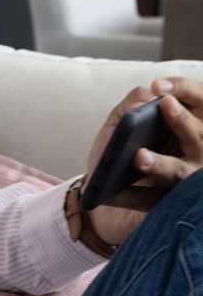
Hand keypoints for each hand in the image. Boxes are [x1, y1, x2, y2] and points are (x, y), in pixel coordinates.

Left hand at [85, 77, 202, 244]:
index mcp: (186, 129)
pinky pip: (151, 202)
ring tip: (138, 156)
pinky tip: (107, 194)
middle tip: (165, 104)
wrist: (103, 199)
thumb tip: (145, 95)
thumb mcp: (119, 127)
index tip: (161, 86)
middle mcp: (195, 154)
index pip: (200, 103)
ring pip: (181, 172)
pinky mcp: (169, 209)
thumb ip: (131, 107)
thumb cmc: (117, 157)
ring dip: (161, 163)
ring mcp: (186, 185)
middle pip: (200, 136)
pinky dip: (128, 197)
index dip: (187, 90)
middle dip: (183, 120)